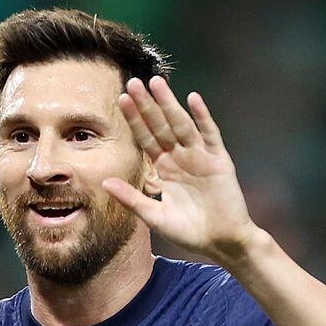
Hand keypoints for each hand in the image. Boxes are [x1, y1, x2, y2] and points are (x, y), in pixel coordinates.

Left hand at [102, 76, 261, 266]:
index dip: (134, 120)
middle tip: (133, 82)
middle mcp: (180, 157)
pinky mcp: (219, 161)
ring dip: (169, 104)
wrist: (221, 242)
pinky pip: (209, 135)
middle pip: (160, 126)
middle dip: (147, 105)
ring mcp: (200, 156)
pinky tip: (192, 99)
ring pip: (181, 124)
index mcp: (164, 168)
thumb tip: (104, 182)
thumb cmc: (189, 231)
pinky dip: (202, 117)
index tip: (121, 99)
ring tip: (156, 83)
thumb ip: (131, 198)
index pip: (145, 138)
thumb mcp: (154, 216)